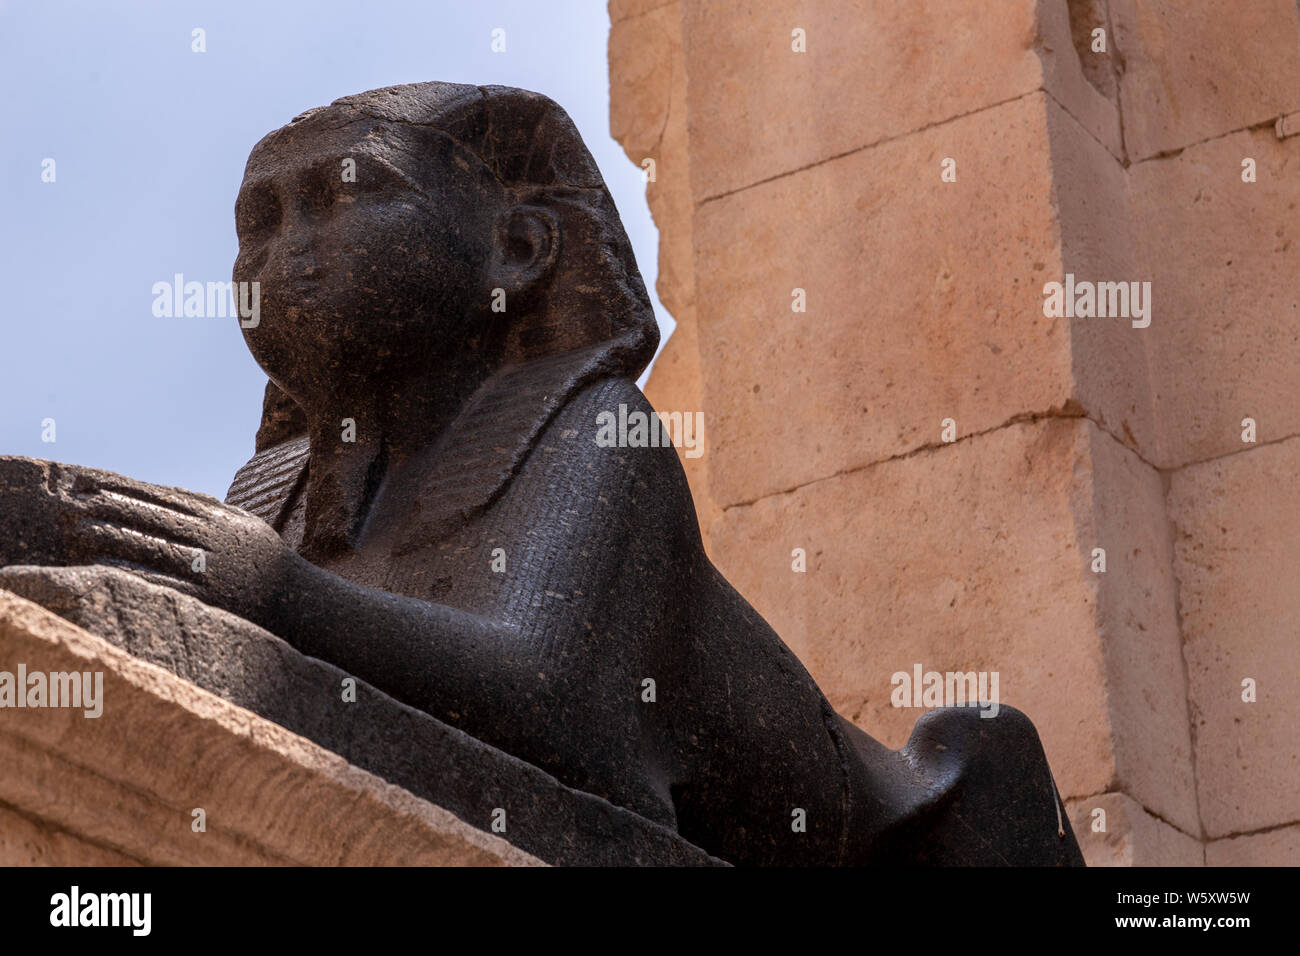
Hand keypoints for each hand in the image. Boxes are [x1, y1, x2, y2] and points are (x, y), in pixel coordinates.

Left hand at [0, 457, 294, 628]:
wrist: (299, 599)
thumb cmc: (266, 561)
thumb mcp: (245, 525)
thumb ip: (211, 508)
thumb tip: (173, 493)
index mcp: (219, 520)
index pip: (165, 499)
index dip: (128, 489)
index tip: (97, 481)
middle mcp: (212, 540)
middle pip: (155, 519)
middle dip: (115, 507)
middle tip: (79, 500)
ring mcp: (210, 568)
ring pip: (154, 546)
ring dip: (116, 536)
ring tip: (82, 528)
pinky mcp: (207, 597)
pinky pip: (162, 582)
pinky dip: (133, 572)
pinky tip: (105, 565)